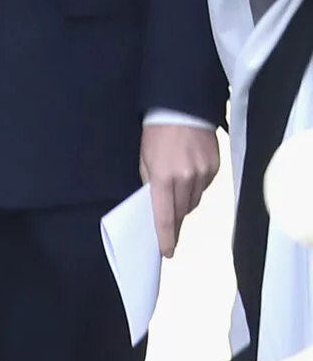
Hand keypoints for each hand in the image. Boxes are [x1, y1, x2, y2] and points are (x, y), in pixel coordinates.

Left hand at [142, 122, 220, 255]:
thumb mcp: (144, 159)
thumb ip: (149, 183)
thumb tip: (156, 205)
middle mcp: (186, 179)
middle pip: (182, 212)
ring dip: (184, 203)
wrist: (182, 109)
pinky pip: (204, 188)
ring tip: (176, 195)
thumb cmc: (155, 134)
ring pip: (194, 201)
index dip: (166, 237)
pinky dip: (195, 189)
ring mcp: (204, 174)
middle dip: (174, 221)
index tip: (167, 252)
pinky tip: (188, 178)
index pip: (165, 216)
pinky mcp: (215, 167)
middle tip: (169, 230)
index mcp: (163, 178)